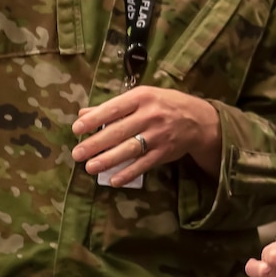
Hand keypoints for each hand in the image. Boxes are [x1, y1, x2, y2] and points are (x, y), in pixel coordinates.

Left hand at [70, 86, 220, 186]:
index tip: (76, 129)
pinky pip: (144, 164)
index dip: (94, 119)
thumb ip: (113, 106)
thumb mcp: (142, 97)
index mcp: (143, 97)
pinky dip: (129, 172)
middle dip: (96, 143)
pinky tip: (114, 179)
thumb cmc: (164, 105)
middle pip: (119, 131)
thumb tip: (83, 114)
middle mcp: (151, 115)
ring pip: (130, 149)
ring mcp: (159, 135)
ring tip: (90, 167)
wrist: (199, 119)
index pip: (114, 108)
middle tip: (77, 154)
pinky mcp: (165, 152)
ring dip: (108, 159)